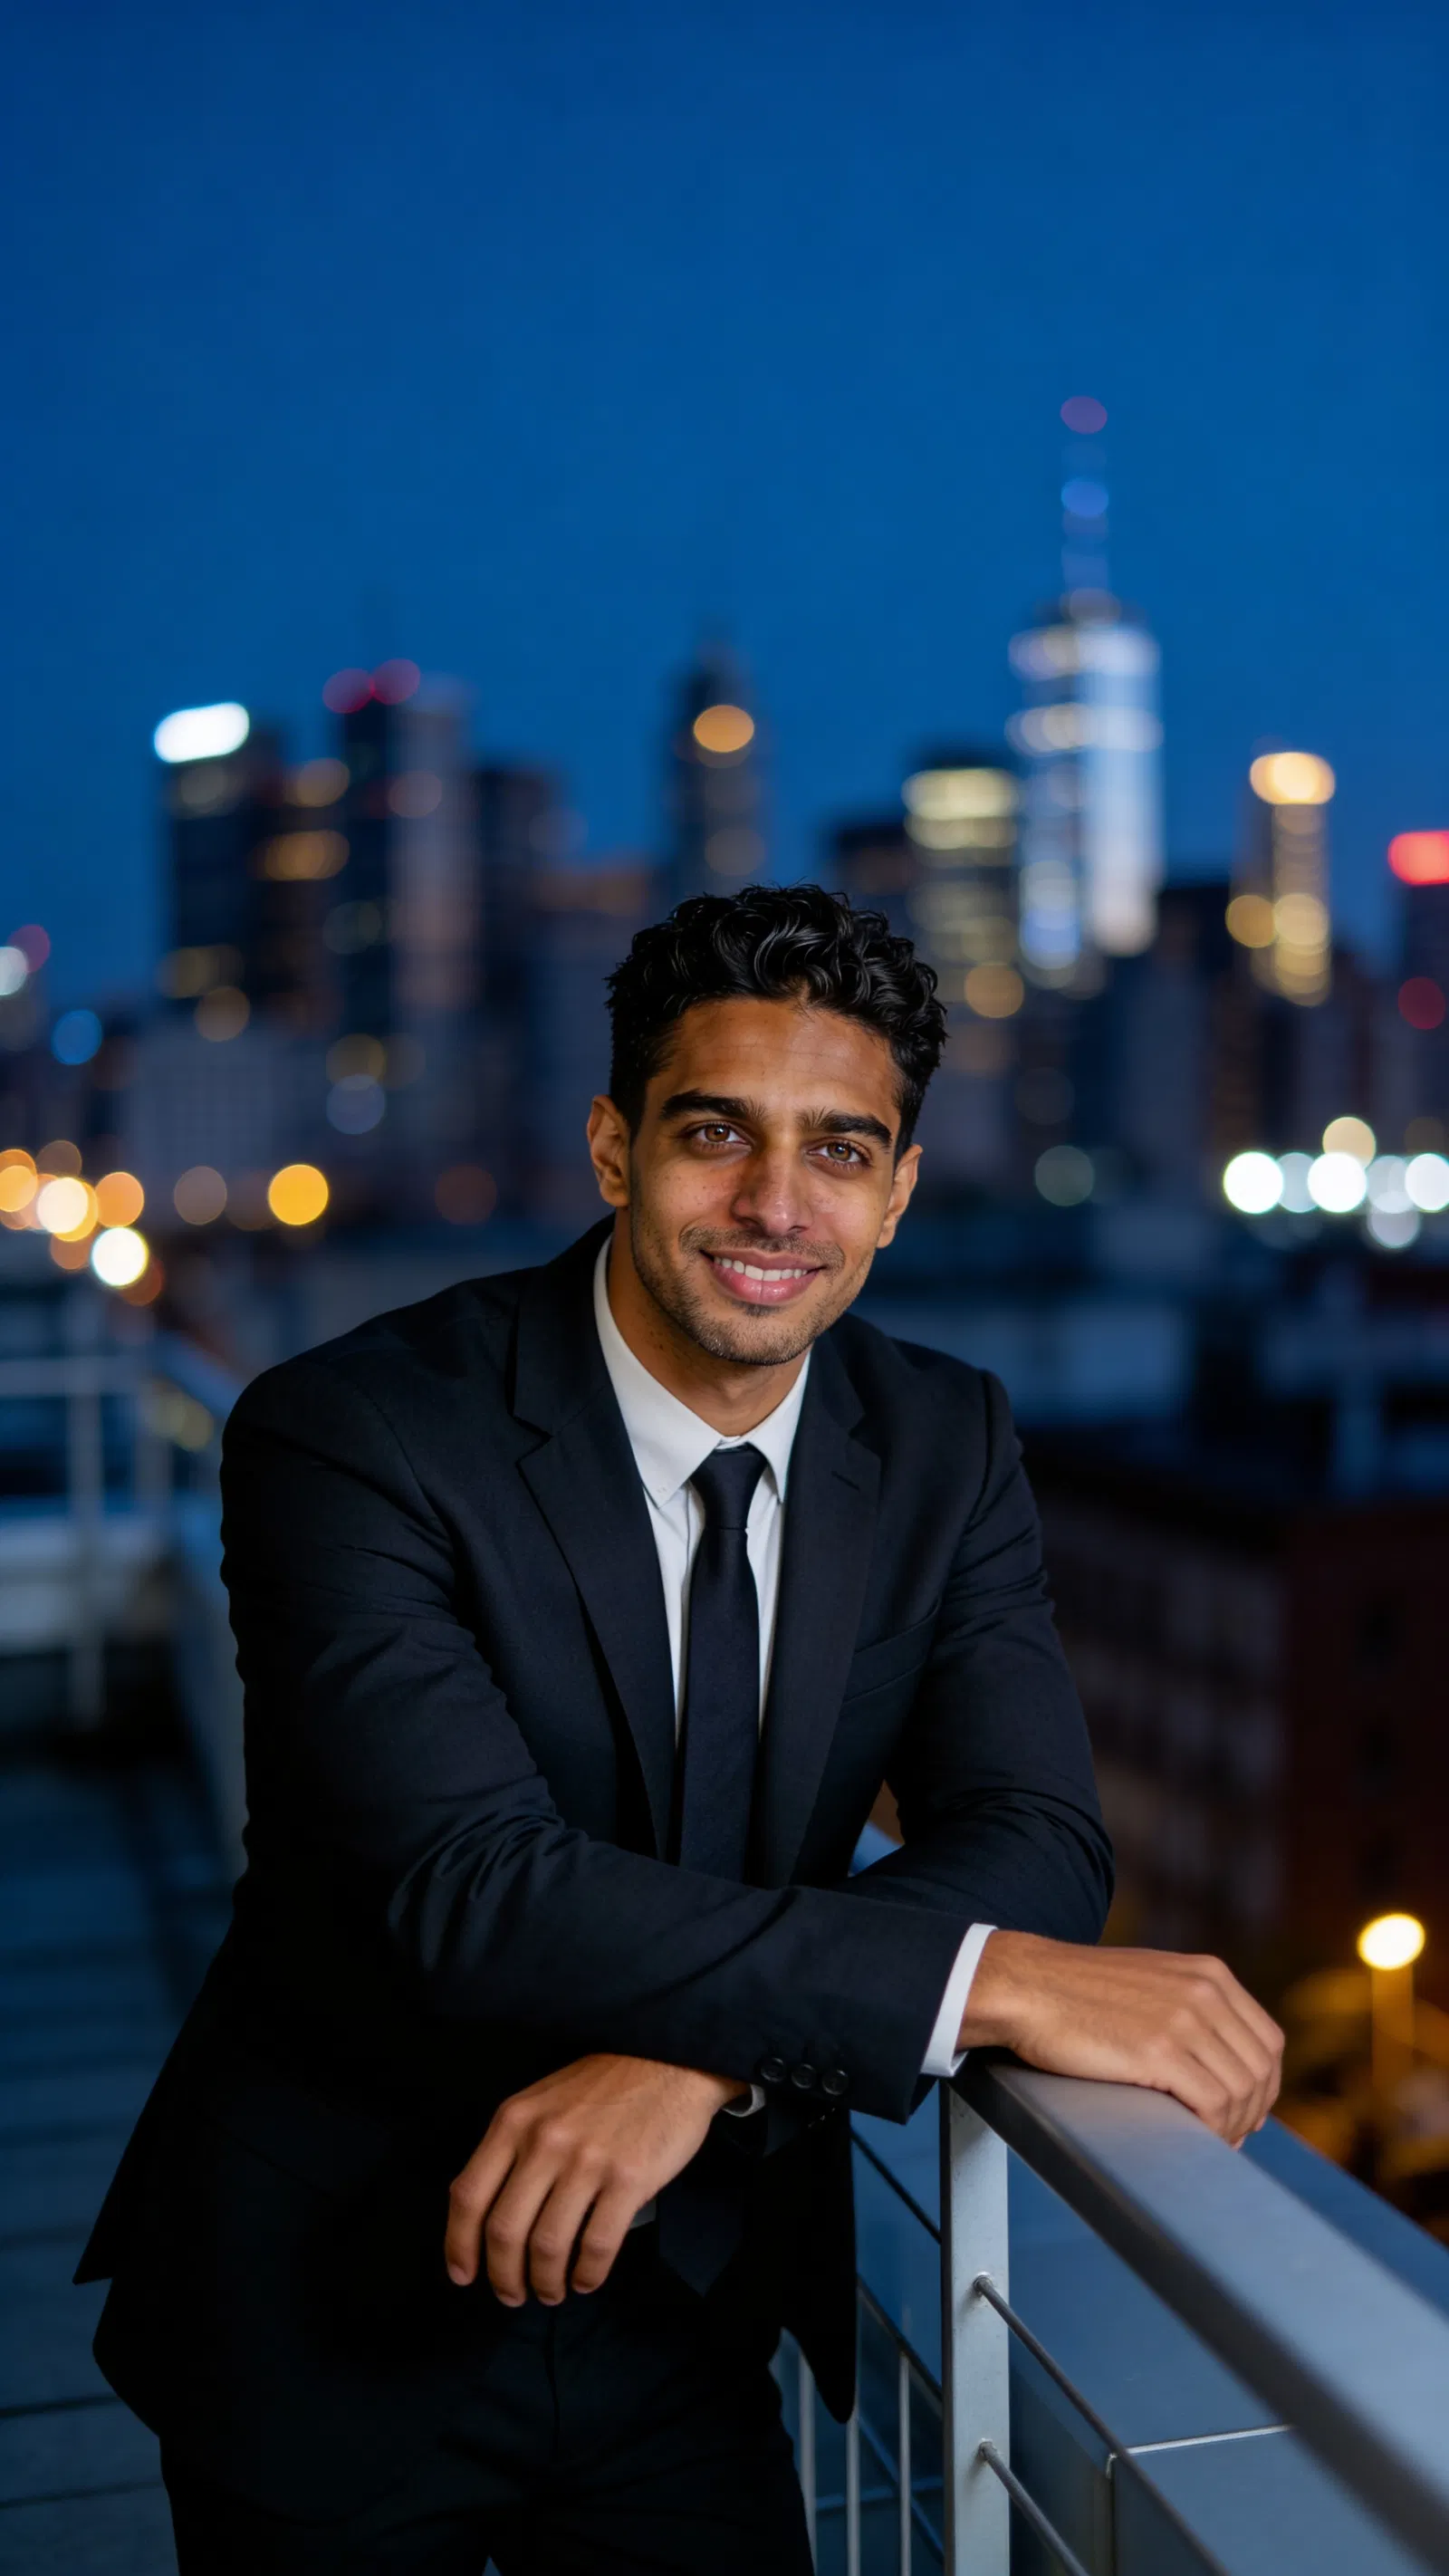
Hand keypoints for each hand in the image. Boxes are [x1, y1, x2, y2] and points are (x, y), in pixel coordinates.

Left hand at [445, 2054, 746, 2305]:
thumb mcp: (541, 2102)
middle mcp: (544, 2141)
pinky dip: (587, 2275)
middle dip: (503, 2276)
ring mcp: (587, 2160)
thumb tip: (488, 2218)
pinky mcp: (628, 2178)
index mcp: (514, 2121)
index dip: (459, 2245)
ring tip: (552, 2291)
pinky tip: (586, 2279)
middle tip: (513, 2295)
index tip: (463, 2275)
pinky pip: (597, 2245)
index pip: (469, 2196)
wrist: (668, 2061)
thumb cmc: (602, 2088)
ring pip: (548, 2246)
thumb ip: (513, 2148)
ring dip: (546, 2282)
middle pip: (504, 2231)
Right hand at [961, 1932, 1283, 2145]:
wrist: (1027, 1985)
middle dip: (1251, 2114)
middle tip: (1226, 2139)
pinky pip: (1213, 2104)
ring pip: (1242, 2092)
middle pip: (1261, 2070)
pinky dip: (1212, 2130)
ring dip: (1232, 2127)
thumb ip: (1191, 2008)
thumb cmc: (1079, 1993)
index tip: (1245, 2114)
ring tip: (1207, 2142)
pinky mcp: (1161, 2049)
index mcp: (1209, 1974)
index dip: (1264, 2086)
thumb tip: (1223, 2065)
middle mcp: (1206, 1991)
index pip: (1268, 2041)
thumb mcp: (1152, 1983)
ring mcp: (1185, 2018)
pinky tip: (1192, 2137)